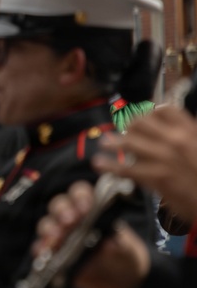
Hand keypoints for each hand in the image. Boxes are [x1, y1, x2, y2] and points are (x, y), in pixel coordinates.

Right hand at [36, 181, 150, 287]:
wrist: (121, 281)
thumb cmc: (125, 256)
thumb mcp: (127, 249)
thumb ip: (118, 245)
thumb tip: (108, 244)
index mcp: (91, 208)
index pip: (80, 192)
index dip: (80, 197)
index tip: (86, 208)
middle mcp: (72, 218)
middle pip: (59, 205)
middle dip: (62, 211)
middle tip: (69, 221)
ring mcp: (60, 235)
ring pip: (47, 224)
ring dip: (49, 228)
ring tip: (55, 238)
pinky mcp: (53, 253)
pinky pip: (40, 247)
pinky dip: (40, 248)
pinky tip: (43, 252)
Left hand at [94, 105, 196, 221]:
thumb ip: (187, 136)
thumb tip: (165, 130)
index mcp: (190, 131)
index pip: (164, 110)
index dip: (150, 112)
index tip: (143, 116)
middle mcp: (176, 140)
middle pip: (141, 122)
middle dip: (129, 126)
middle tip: (124, 132)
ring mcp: (164, 158)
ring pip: (129, 142)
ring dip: (113, 142)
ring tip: (104, 143)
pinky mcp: (156, 178)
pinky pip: (126, 169)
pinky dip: (109, 166)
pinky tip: (99, 164)